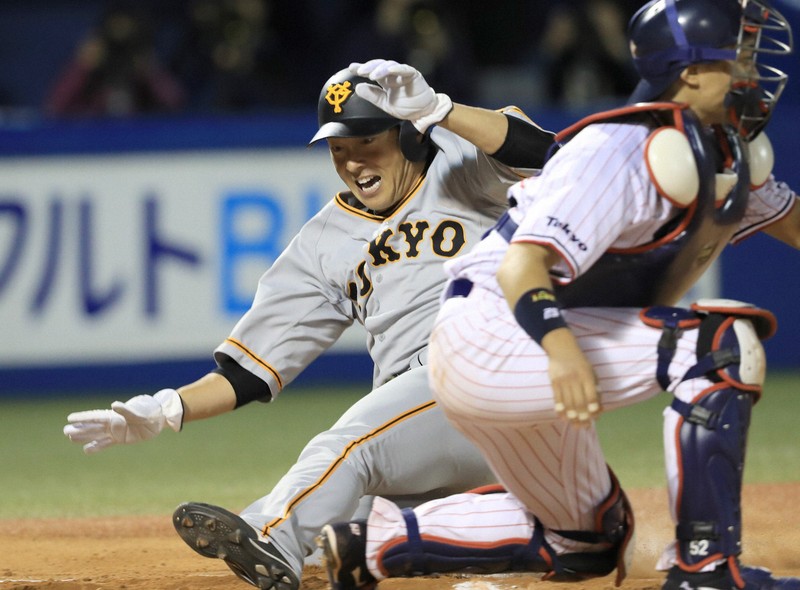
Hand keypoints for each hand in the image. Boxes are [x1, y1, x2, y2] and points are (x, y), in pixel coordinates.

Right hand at [63, 389, 182, 453]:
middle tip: (65, 431)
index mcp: (115, 416)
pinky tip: (86, 450)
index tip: (70, 418)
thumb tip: (114, 405)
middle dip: (80, 428)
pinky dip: (96, 446)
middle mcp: (113, 423)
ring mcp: (116, 432)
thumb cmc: (149, 413)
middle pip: (92, 426)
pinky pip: (106, 444)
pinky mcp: (121, 439)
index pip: (95, 417)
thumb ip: (126, 410)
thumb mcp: (139, 413)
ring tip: (70, 438)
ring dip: (84, 437)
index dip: (83, 418)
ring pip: (96, 435)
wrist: (158, 420)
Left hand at [349, 59, 452, 132]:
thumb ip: (373, 96)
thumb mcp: (385, 104)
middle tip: (359, 71)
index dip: (362, 68)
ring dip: (381, 69)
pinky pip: (405, 69)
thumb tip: (357, 88)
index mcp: (386, 81)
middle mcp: (393, 75)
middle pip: (379, 66)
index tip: (351, 68)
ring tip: (372, 75)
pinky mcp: (413, 74)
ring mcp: (403, 73)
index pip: (372, 72)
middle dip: (369, 67)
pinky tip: (389, 69)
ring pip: (390, 66)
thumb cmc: (406, 107)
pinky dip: (397, 68)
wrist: (423, 113)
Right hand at [544, 331, 600, 424]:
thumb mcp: (592, 373)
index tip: (594, 417)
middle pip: (579, 401)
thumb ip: (595, 389)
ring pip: (567, 402)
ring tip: (574, 424)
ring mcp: (563, 380)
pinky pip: (557, 398)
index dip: (593, 407)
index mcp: (587, 376)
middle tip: (584, 426)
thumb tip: (598, 409)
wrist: (562, 350)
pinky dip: (559, 409)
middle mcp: (575, 378)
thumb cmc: (581, 364)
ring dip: (571, 416)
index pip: (591, 395)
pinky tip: (562, 417)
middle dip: (582, 416)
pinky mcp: (554, 382)